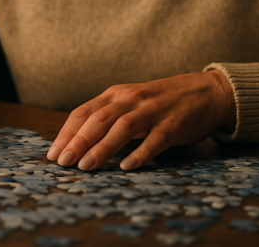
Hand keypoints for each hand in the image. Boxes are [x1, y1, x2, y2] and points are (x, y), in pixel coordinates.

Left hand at [46, 71, 235, 170]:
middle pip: (100, 119)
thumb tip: (75, 145)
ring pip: (123, 127)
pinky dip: (141, 152)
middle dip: (79, 141)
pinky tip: (128, 166)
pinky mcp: (174, 123)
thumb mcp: (130, 103)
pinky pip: (156, 138)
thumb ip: (107, 118)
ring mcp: (153, 110)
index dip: (67, 133)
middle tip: (64, 163)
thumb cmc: (160, 102)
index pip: (84, 112)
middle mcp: (132, 99)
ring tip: (87, 166)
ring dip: (103, 147)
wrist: (204, 92)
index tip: (53, 154)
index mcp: (116, 94)